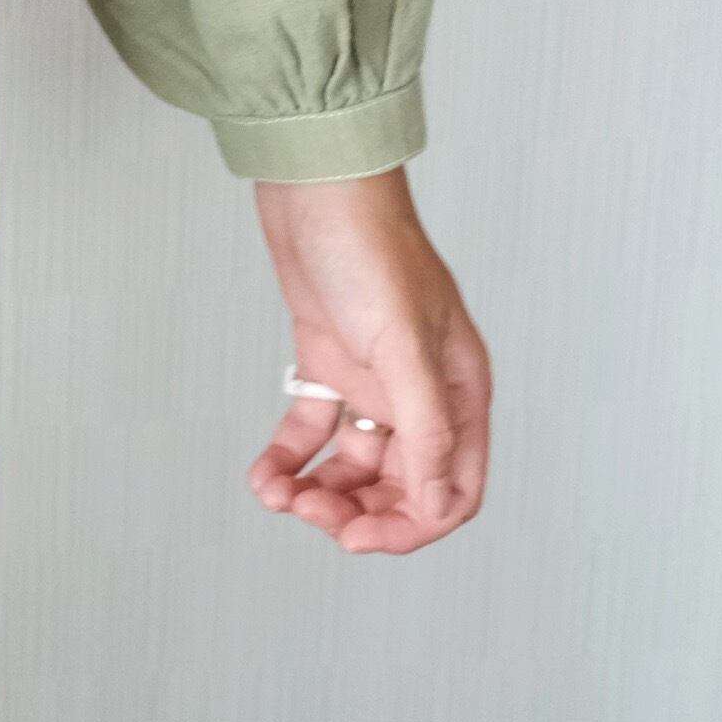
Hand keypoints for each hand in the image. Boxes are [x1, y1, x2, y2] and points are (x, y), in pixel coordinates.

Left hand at [246, 166, 489, 554]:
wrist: (313, 183)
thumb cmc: (370, 247)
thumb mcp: (402, 343)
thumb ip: (425, 427)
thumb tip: (434, 504)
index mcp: (459, 392)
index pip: (453, 490)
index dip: (410, 525)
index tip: (356, 537)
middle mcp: (421, 393)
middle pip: (400, 485)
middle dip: (356, 512)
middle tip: (308, 516)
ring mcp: (372, 379)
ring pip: (352, 464)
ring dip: (317, 489)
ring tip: (275, 494)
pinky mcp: (327, 362)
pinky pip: (311, 429)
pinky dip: (288, 457)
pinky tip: (262, 474)